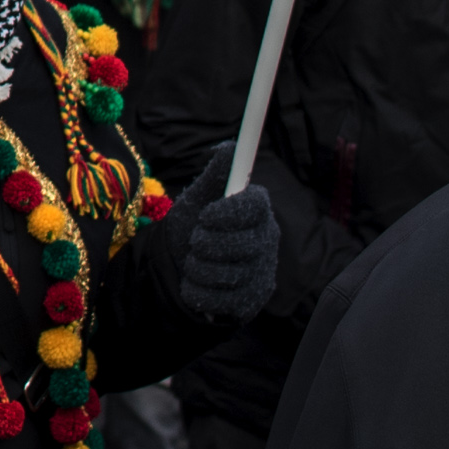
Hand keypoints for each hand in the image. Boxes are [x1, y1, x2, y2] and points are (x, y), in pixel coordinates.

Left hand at [158, 184, 278, 323]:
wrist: (181, 267)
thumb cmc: (194, 226)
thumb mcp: (197, 197)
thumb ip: (215, 175)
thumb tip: (229, 146)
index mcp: (258, 210)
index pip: (254, 207)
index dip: (227, 213)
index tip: (205, 216)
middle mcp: (267, 241)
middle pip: (240, 244)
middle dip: (205, 243)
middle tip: (195, 240)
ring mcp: (262, 273)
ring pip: (227, 275)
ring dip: (197, 268)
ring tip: (193, 261)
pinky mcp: (252, 302)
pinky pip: (220, 301)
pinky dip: (197, 292)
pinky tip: (196, 284)